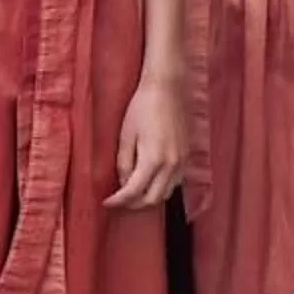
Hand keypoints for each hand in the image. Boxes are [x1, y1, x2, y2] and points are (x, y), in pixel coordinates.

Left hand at [107, 69, 186, 209]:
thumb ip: (124, 162)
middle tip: (118, 201)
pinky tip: (150, 181)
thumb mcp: (126, 135)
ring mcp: (182, 162)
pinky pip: (175, 182)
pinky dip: (162, 188)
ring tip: (132, 193)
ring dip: (149, 198)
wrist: (167, 89)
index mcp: (153, 160)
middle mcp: (171, 165)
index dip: (118, 201)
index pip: (133, 192)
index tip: (106, 203)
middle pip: (152, 199)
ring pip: (166, 193)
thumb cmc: (142, 107)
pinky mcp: (188, 156)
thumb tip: (123, 183)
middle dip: (133, 204)